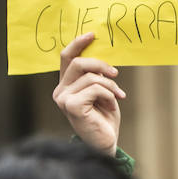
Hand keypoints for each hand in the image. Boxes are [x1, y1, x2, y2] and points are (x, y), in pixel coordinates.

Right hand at [53, 32, 124, 155]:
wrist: (106, 143)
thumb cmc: (104, 118)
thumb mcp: (102, 92)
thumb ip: (96, 76)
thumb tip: (103, 57)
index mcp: (66, 85)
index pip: (66, 58)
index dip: (78, 43)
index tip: (93, 35)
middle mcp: (60, 91)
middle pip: (78, 63)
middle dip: (101, 65)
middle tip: (116, 74)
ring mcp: (63, 99)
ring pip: (91, 77)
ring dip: (110, 86)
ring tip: (117, 97)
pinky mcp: (71, 106)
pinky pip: (95, 88)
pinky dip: (109, 95)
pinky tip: (112, 107)